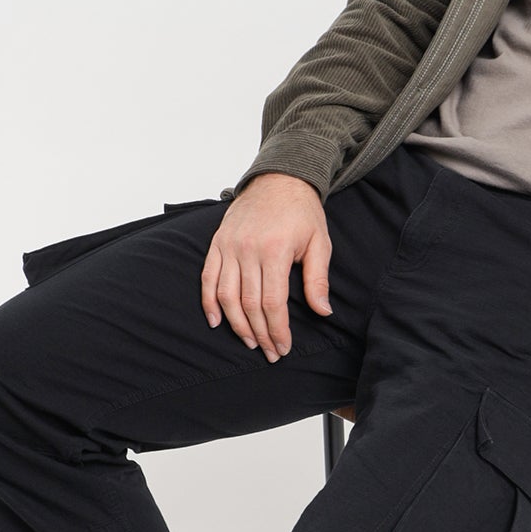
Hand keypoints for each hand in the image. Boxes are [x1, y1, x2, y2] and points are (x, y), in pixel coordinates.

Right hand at [201, 172, 332, 361]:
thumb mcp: (320, 243)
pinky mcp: (217, 243)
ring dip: (236, 324)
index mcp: (275, 250)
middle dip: (260, 333)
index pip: (273, 302)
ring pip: (226, 295)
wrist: (279, 179)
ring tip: (249, 341)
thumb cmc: (302, 212)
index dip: (277, 330)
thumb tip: (323, 312)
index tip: (283, 347)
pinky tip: (216, 321)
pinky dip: (209, 301)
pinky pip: (208, 277)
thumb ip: (317, 279)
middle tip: (270, 352)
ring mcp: (229, 246)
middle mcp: (248, 250)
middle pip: (249, 304)